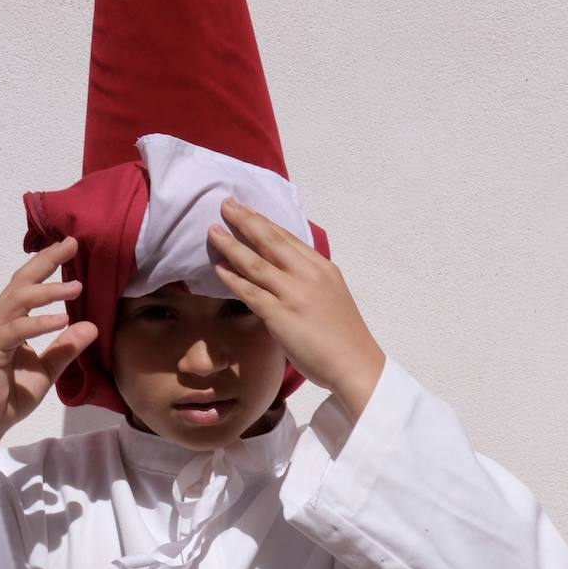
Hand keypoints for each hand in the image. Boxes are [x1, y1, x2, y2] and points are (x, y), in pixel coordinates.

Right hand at [0, 237, 98, 454]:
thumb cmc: (10, 394)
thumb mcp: (48, 369)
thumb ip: (66, 348)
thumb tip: (92, 326)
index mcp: (11, 321)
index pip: (29, 285)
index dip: (48, 264)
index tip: (71, 246)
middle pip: (22, 282)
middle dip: (46, 261)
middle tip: (72, 244)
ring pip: (19, 301)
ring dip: (48, 291)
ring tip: (76, 286)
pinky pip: (16, 331)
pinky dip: (39, 323)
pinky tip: (62, 319)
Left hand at [208, 199, 384, 418]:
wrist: (355, 363)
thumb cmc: (344, 336)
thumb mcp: (332, 294)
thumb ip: (309, 280)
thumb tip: (283, 272)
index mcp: (322, 267)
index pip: (288, 237)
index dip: (264, 221)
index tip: (246, 209)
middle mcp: (308, 274)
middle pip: (270, 240)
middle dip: (245, 220)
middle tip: (225, 204)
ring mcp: (293, 293)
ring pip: (255, 262)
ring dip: (231, 245)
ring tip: (212, 232)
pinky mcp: (280, 315)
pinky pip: (249, 291)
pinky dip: (232, 277)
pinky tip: (219, 268)